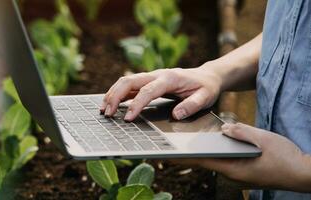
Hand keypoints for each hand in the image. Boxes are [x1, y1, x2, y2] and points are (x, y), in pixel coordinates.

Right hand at [101, 68, 221, 120]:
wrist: (207, 76)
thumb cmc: (206, 87)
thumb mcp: (206, 97)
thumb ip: (192, 106)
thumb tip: (176, 115)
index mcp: (169, 78)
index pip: (147, 91)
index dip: (136, 105)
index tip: (128, 118)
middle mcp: (156, 74)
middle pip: (129, 81)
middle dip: (115, 96)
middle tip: (107, 113)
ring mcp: (150, 77)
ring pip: (125, 81)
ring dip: (112, 94)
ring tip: (104, 110)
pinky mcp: (147, 82)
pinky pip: (128, 85)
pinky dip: (117, 94)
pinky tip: (110, 104)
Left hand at [173, 123, 310, 191]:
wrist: (302, 173)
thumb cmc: (285, 158)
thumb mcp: (263, 139)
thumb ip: (241, 132)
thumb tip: (224, 129)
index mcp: (232, 168)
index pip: (200, 161)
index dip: (181, 156)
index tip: (164, 153)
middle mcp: (230, 174)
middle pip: (204, 160)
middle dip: (187, 151)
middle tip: (168, 141)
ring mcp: (236, 175)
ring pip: (214, 160)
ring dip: (202, 151)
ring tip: (184, 139)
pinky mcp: (242, 173)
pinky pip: (224, 161)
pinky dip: (216, 153)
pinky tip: (210, 142)